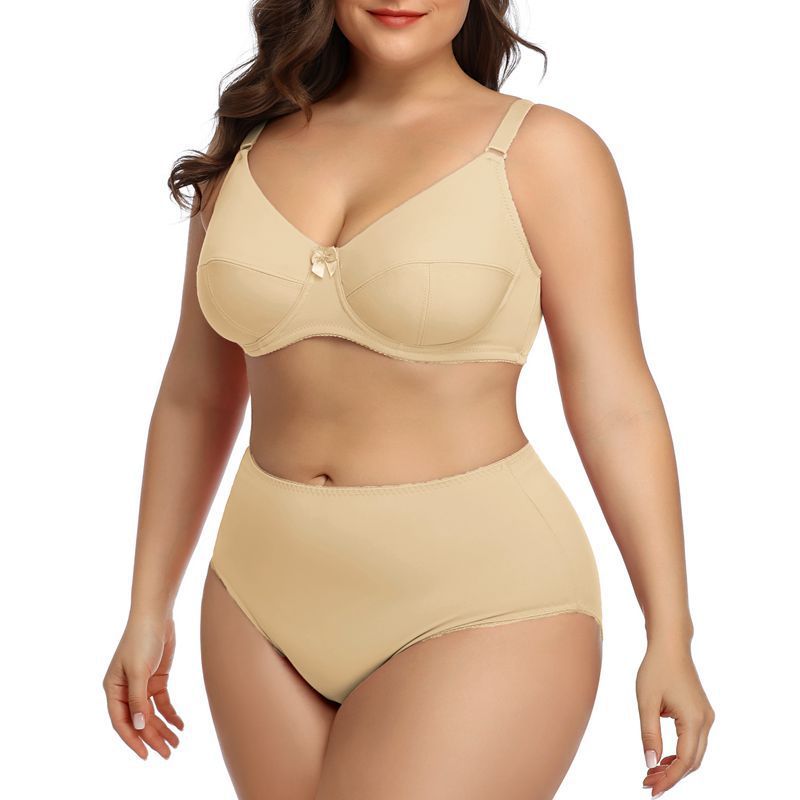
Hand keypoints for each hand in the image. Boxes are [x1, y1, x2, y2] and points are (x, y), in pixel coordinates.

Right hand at [102, 615, 183, 759]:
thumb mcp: (139, 670)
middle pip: (139, 720)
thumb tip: (140, 725)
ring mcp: (141, 685)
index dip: (133, 740)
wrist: (156, 616)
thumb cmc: (141, 640)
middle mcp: (125, 690)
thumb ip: (138, 699)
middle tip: (167, 753)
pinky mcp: (156, 679)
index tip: (146, 754)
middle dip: (152, 738)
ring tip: (176, 744)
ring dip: (163, 729)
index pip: (121, 721)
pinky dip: (170, 714)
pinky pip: (162, 703)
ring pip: (152, 714)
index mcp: (113, 689)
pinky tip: (180, 725)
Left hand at [636, 638, 714, 795]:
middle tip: (648, 783)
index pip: (684, 761)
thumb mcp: (646, 702)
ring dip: (675, 766)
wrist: (670, 645)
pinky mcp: (701, 712)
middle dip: (671, 776)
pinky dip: (680, 753)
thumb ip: (649, 734)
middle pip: (693, 761)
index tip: (652, 790)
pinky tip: (662, 757)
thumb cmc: (656, 668)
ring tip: (651, 773)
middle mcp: (706, 721)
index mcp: (694, 719)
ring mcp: (706, 716)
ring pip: (695, 753)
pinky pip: (694, 741)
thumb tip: (651, 764)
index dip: (669, 779)